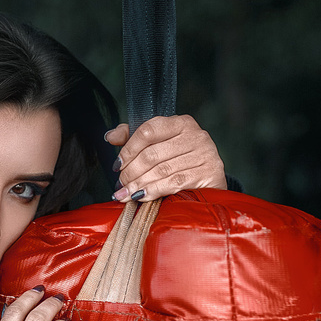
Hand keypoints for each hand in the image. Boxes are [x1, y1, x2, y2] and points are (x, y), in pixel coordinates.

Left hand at [105, 115, 226, 201]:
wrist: (210, 182)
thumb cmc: (180, 162)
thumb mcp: (159, 145)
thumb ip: (134, 137)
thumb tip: (110, 136)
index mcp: (180, 123)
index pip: (148, 131)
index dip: (128, 150)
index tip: (116, 166)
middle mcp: (195, 135)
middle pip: (152, 154)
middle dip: (131, 172)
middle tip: (120, 185)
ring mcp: (205, 153)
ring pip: (161, 170)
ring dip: (138, 185)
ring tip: (124, 194)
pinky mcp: (209, 172)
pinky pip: (174, 182)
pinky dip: (154, 191)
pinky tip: (141, 197)